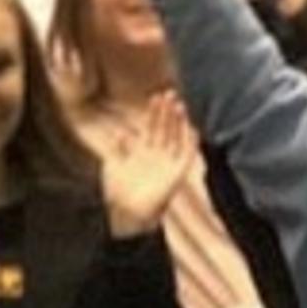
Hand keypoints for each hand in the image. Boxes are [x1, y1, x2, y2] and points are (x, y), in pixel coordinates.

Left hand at [99, 89, 194, 235]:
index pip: (151, 126)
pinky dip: (190, 143)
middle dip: (167, 112)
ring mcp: (168, 163)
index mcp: (143, 150)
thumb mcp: (114, 166)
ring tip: (180, 106)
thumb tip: (120, 134)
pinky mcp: (177, 174)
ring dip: (179, 122)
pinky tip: (192, 129)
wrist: (128, 213)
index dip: (153, 112)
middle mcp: (157, 154)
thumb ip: (118, 149)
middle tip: (170, 94)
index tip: (155, 97)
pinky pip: (186, 156)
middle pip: (165, 128)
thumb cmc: (118, 191)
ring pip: (176, 137)